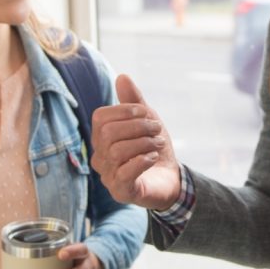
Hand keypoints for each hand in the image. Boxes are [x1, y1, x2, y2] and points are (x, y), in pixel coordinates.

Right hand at [90, 75, 180, 209]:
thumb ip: (134, 101)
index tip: (147, 113)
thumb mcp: (147, 120)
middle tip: (157, 129)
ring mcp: (107, 176)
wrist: (170, 179)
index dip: (125, 111)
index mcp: (101, 137)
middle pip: (108, 133)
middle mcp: (99, 156)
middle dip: (138, 126)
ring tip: (158, 143)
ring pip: (116, 151)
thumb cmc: (153, 148)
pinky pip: (124, 173)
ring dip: (143, 143)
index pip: (101, 117)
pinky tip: (153, 157)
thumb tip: (122, 77)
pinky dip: (143, 160)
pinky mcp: (120, 192)